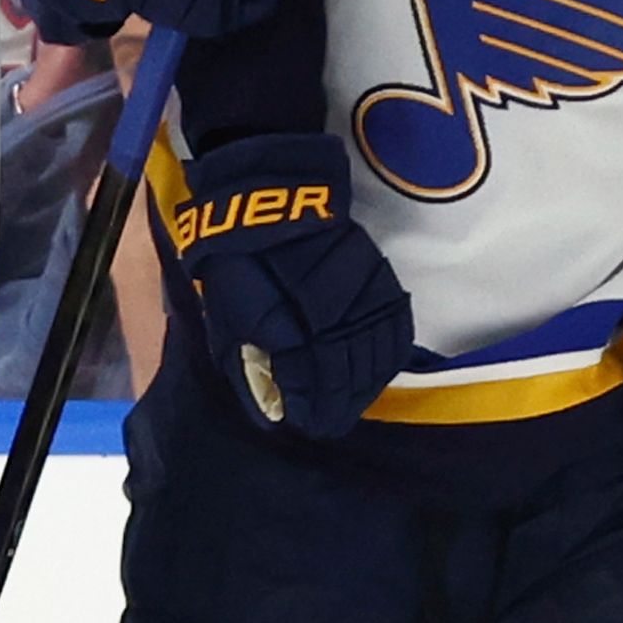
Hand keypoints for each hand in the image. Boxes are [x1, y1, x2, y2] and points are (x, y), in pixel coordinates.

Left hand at [167, 130, 413, 435]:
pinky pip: (394, 328)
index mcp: (286, 324)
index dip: (312, 410)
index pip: (311, 383)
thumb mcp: (228, 319)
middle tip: (328, 424)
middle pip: (346, 374)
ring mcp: (359, 294)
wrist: (271, 198)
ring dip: (364, 387)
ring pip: (374, 356)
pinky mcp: (380, 278)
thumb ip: (248, 367)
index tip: (307, 423)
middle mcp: (329, 312)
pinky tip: (376, 372)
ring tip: (350, 404)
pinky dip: (387, 356)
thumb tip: (271, 414)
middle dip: (338, 406)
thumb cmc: (240, 263)